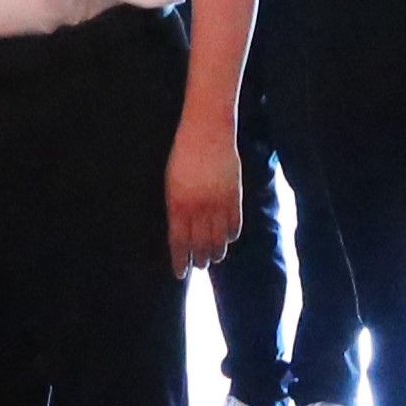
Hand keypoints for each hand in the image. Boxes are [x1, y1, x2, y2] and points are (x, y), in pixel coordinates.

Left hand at [163, 121, 244, 271]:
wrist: (206, 132)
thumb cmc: (183, 156)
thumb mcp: (171, 183)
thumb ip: (176, 209)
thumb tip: (180, 234)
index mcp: (177, 205)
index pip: (178, 243)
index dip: (180, 261)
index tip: (180, 274)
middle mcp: (197, 208)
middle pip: (200, 246)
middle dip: (199, 261)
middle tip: (200, 266)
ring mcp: (217, 203)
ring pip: (219, 240)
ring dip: (216, 253)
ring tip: (214, 258)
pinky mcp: (234, 197)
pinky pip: (234, 226)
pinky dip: (231, 236)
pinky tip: (227, 239)